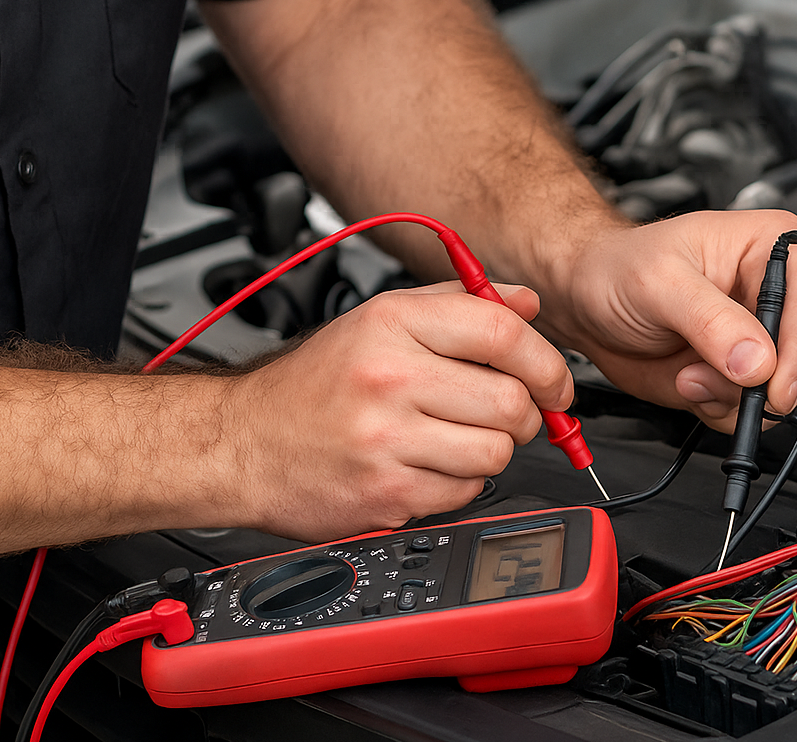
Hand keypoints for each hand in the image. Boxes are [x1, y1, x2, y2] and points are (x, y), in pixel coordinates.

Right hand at [223, 282, 571, 541]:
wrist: (242, 444)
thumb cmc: (313, 385)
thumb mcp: (380, 320)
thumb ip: (458, 304)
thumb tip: (526, 301)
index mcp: (392, 325)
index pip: (502, 332)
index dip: (546, 361)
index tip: (554, 381)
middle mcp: (390, 378)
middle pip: (511, 400)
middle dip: (526, 414)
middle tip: (508, 415)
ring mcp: (387, 440)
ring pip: (495, 453)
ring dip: (491, 451)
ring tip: (457, 440)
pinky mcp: (386, 494)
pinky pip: (465, 493)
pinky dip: (459, 485)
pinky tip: (427, 466)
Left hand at [546, 210, 796, 431]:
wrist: (587, 301)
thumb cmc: (619, 269)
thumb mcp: (659, 283)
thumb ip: (711, 321)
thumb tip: (757, 361)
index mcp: (772, 246)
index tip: (769, 382)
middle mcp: (777, 292)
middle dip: (756, 380)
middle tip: (703, 375)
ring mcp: (761, 337)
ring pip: (781, 391)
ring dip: (731, 397)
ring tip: (687, 374)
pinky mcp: (742, 374)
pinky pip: (753, 411)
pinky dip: (719, 409)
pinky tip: (688, 382)